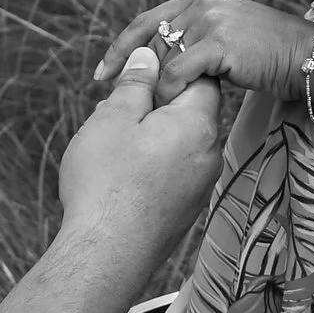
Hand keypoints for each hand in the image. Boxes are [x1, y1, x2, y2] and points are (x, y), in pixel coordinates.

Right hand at [56, 43, 223, 258]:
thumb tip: (148, 57)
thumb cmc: (106, 185)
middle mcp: (208, 155)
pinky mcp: (184, 211)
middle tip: (116, 110)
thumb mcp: (113, 118)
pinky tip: (119, 175)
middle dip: (154, 106)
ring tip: (111, 145)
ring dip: (149, 137)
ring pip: (177, 145)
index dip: (170, 69)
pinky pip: (172, 173)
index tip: (140, 74)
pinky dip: (150, 166)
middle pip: (188, 113)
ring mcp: (199, 187)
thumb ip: (135, 83)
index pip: (200, 78)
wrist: (105, 255)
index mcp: (197, 124)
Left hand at [95, 0, 309, 106]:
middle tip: (119, 102)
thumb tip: (157, 65)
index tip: (103, 74)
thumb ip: (195, 40)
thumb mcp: (226, 38)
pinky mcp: (218, 40)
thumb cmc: (269, 56)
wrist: (307, 58)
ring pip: (162, 57)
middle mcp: (201, 1)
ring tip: (148, 112)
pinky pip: (179, 70)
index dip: (122, 48)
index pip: (146, 21)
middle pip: (150, 40)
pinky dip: (169, 91)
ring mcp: (210, 18)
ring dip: (153, 87)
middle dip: (133, 74)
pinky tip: (170, 107)